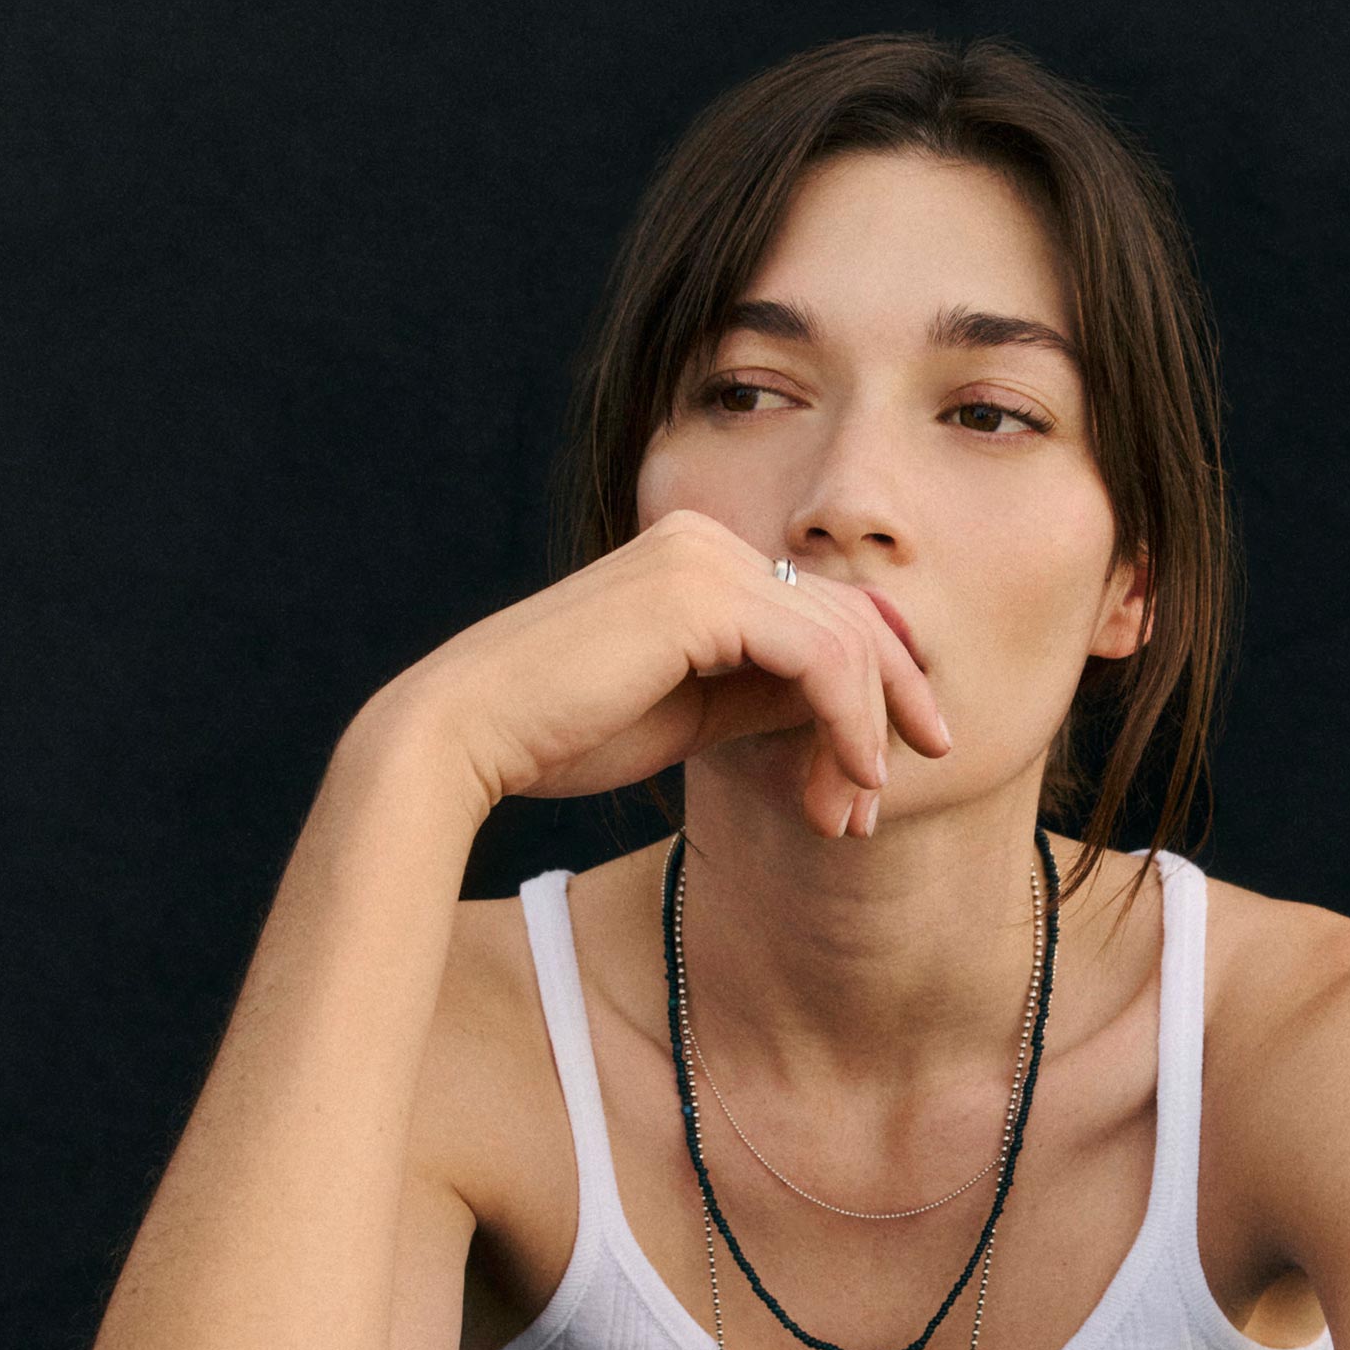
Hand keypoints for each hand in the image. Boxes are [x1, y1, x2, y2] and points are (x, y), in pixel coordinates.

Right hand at [365, 507, 951, 838]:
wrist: (468, 737)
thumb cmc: (560, 735)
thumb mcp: (689, 713)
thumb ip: (760, 695)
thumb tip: (843, 713)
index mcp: (695, 559)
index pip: (819, 614)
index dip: (868, 693)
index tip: (874, 778)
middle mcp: (705, 541)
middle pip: (846, 621)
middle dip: (881, 716)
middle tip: (877, 803)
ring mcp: (704, 560)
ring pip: (845, 641)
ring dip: (865, 733)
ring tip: (858, 808)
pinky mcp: (703, 597)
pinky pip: (821, 657)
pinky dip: (850, 722)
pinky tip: (852, 778)